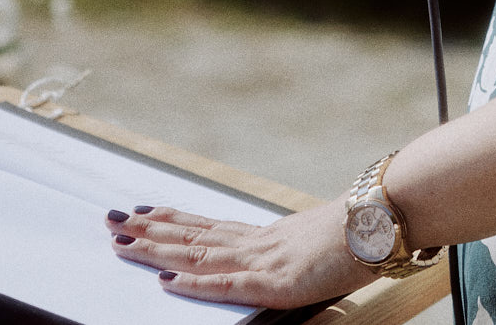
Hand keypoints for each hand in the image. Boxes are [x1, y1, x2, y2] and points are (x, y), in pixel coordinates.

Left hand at [105, 200, 376, 307]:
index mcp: (267, 236)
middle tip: (110, 220)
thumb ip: (297, 251)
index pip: (209, 227)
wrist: (384, 220)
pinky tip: (165, 282)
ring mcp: (263, 260)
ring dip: (156, 250)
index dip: (173, 219)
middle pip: (192, 236)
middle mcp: (257, 243)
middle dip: (149, 230)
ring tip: (121, 242)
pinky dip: (193, 284)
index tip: (143, 210)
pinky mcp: (275, 282)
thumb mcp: (320, 243)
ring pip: (197, 256)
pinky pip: (226, 285)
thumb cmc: (362, 231)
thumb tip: (294, 256)